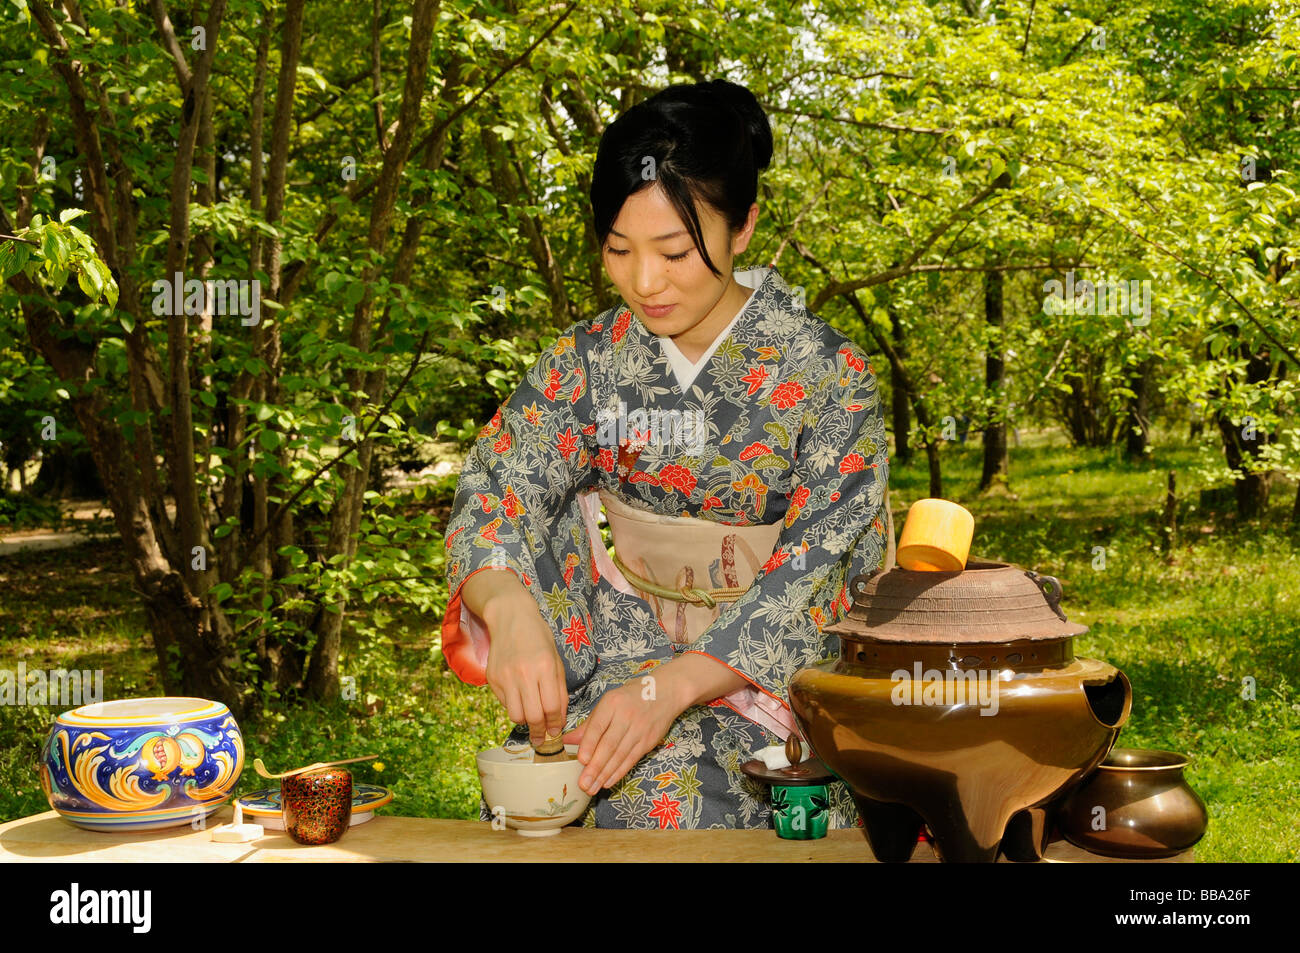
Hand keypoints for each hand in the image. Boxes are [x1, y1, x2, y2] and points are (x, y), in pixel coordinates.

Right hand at [479, 581, 567, 745]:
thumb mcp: (556, 660)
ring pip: (516, 715)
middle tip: (543, 738)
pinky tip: (520, 698)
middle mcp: (524, 673)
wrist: (511, 618)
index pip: (552, 707)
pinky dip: (514, 706)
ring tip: (532, 719)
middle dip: (540, 732)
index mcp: (545, 667)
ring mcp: (506, 676)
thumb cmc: (539, 639)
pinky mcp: (493, 678)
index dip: (556, 724)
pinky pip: (504, 703)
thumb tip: (558, 719)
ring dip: (525, 722)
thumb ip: (559, 689)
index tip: (556, 732)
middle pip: (533, 716)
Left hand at [564, 677, 681, 795]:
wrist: (664, 693)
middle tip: (583, 783)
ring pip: (620, 755)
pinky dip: (619, 772)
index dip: (589, 744)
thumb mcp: (607, 703)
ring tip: (592, 788)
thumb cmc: (630, 698)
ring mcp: (639, 730)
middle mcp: (626, 716)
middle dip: (595, 766)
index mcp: (612, 704)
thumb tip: (566, 741)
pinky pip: (631, 759)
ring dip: (605, 774)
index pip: (598, 726)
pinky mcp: (648, 741)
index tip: (581, 760)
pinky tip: (608, 782)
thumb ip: (588, 724)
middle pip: (609, 745)